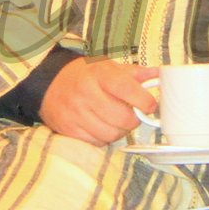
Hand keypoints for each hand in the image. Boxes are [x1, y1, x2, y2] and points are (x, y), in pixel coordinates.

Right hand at [37, 57, 159, 145]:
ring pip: (111, 134)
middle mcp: (86, 92)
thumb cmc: (85, 76)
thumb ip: (134, 73)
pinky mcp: (68, 129)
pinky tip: (100, 126)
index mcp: (99, 74)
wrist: (50, 83)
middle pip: (123, 118)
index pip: (127, 89)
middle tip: (131, 114)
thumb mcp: (108, 67)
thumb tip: (158, 75)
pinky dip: (103, 138)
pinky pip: (97, 142)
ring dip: (119, 131)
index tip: (150, 105)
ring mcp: (75, 112)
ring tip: (115, 121)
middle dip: (133, 120)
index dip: (144, 101)